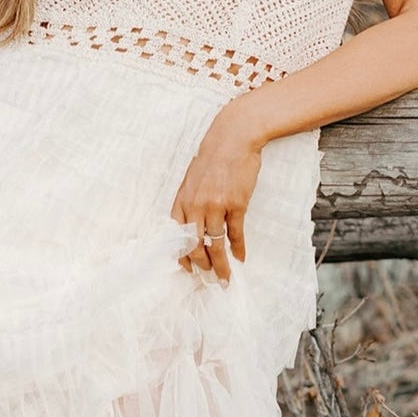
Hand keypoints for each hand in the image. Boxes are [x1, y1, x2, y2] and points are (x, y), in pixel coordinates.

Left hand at [169, 101, 261, 283]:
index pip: (177, 237)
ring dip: (220, 265)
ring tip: (225, 278)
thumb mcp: (192, 180)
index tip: (187, 270)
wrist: (233, 138)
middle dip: (202, 266)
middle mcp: (195, 206)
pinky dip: (238, 249)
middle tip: (209, 278)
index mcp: (182, 200)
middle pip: (194, 245)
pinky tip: (240, 258)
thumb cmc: (213, 158)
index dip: (181, 257)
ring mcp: (216, 206)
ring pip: (214, 244)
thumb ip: (190, 203)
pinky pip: (235, 234)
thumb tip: (193, 226)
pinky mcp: (235, 204)